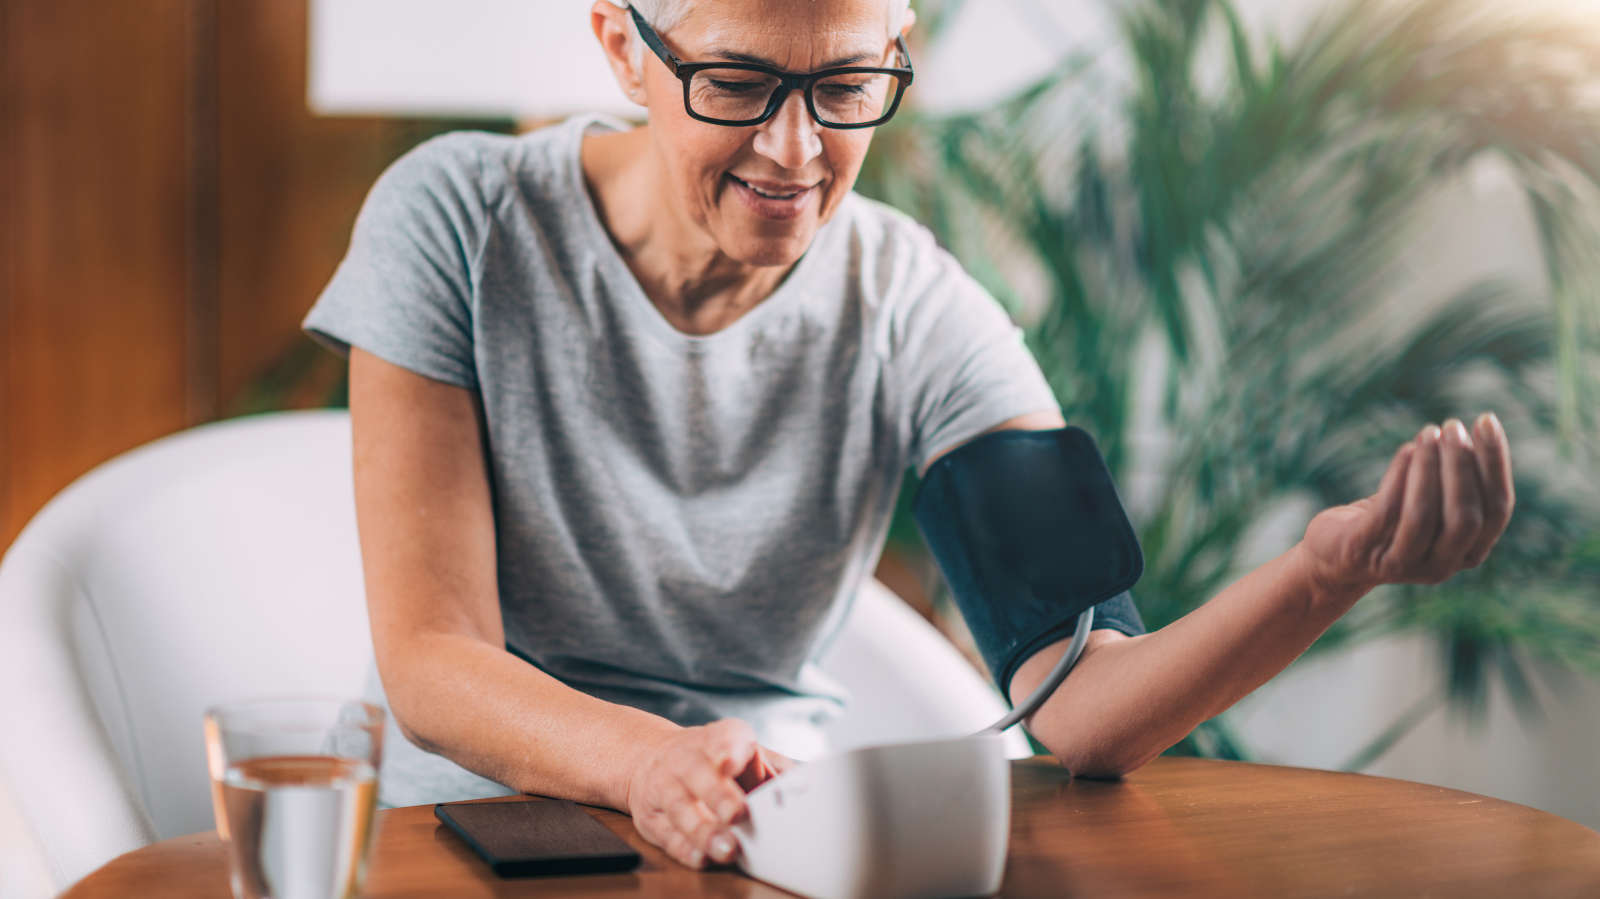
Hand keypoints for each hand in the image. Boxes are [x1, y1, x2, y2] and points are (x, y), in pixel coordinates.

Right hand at [625, 718, 791, 868]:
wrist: (650, 757)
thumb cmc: (710, 759)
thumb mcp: (741, 751)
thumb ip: (772, 768)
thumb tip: (800, 787)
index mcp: (715, 739)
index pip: (723, 738)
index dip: (728, 750)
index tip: (730, 763)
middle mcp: (686, 759)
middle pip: (699, 775)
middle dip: (719, 795)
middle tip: (737, 814)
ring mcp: (665, 786)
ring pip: (681, 808)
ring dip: (704, 830)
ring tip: (727, 848)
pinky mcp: (651, 816)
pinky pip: (666, 834)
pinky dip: (684, 848)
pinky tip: (701, 857)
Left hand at [1300, 414, 1513, 596]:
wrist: (1336, 554)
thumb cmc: (1394, 519)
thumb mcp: (1434, 503)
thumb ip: (1460, 481)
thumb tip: (1484, 429)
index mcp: (1471, 552)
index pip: (1498, 510)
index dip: (1496, 464)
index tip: (1486, 421)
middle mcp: (1443, 566)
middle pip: (1466, 516)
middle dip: (1462, 466)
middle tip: (1452, 426)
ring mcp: (1404, 564)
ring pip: (1424, 515)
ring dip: (1429, 468)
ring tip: (1428, 432)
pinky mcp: (1365, 553)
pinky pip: (1388, 511)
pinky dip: (1400, 476)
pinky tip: (1406, 449)